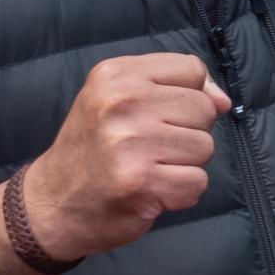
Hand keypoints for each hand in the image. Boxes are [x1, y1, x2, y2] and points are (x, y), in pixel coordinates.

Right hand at [21, 53, 232, 260]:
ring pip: (205, 146)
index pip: (192, 69)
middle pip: (203, 109)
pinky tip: (151, 190)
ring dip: (184, 165)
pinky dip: (181, 193)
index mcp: (114, 75)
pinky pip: (197, 182)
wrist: (52, 204)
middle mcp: (120, 102)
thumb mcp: (119, 99)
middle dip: (187, 133)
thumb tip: (223, 101)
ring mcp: (129, 142)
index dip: (188, 96)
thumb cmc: (94, 149)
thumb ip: (176, 88)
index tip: (160, 116)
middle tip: (149, 148)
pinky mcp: (140, 180)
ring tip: (148, 168)